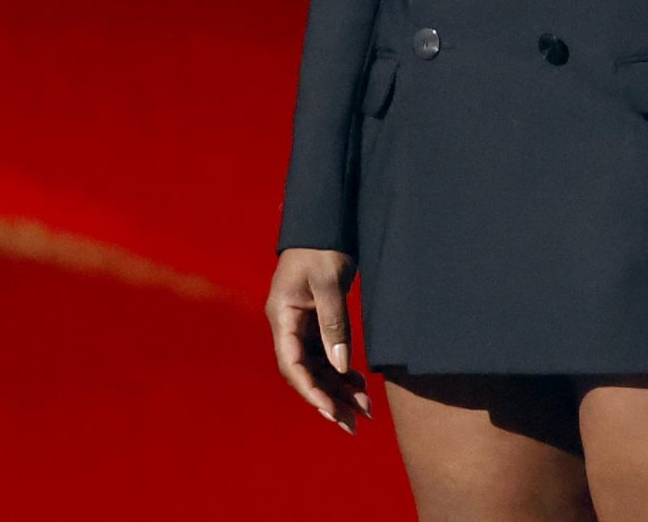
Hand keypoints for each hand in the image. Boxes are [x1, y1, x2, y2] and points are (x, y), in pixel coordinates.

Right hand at [266, 247, 369, 431]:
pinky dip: (342, 370)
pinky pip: (327, 354)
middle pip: (305, 373)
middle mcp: (288, 326)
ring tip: (365, 410)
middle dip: (328, 400)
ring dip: (338, 389)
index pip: (292, 364)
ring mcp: (302, 325)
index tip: (330, 412)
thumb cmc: (322, 247)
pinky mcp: (316, 322)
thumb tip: (340, 365)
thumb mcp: (329, 282)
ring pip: (318, 367)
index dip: (310, 391)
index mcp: (282, 317)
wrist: (325, 222)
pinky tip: (360, 385)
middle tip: (354, 424)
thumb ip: (334, 323)